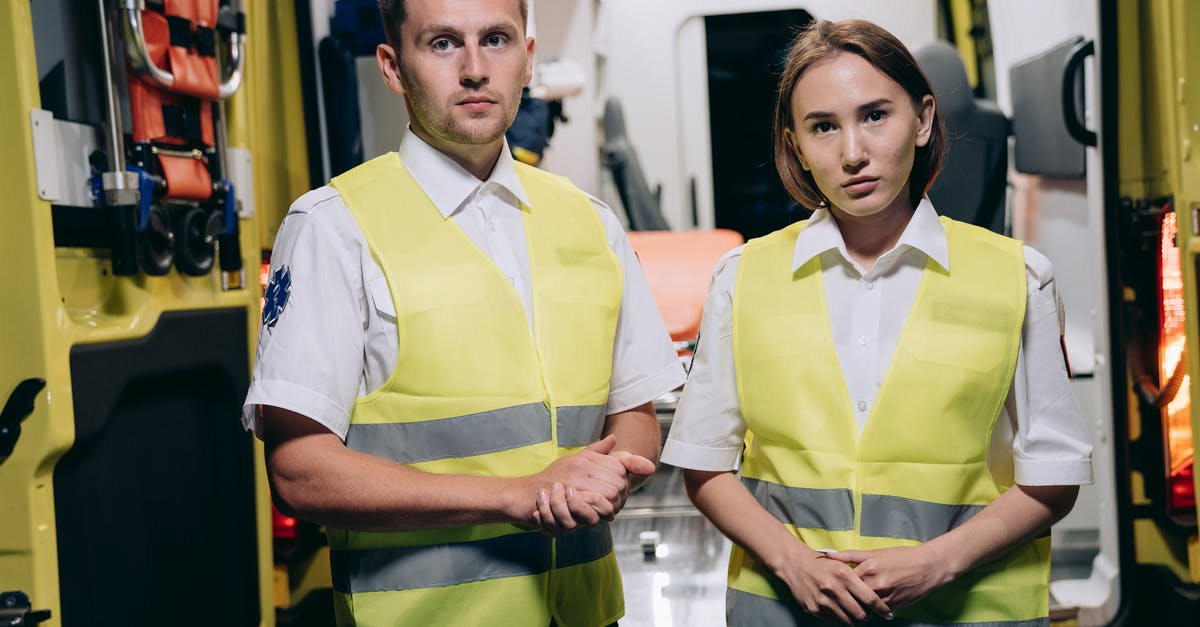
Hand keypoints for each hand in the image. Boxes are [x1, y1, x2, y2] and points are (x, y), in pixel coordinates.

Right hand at [524, 436, 629, 535]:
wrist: (525, 494)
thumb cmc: (551, 479)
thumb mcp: (574, 461)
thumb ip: (596, 452)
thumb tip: (614, 439)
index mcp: (585, 458)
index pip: (619, 466)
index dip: (623, 480)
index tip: (617, 490)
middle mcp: (580, 466)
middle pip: (618, 482)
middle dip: (620, 497)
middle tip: (614, 505)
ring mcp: (574, 482)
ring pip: (609, 496)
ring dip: (611, 508)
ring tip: (607, 512)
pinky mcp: (567, 500)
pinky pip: (594, 508)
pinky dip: (598, 515)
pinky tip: (596, 517)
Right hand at [774, 549, 891, 624]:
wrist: (795, 564)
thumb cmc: (821, 564)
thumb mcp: (842, 564)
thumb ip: (859, 578)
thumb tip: (876, 596)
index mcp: (844, 574)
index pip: (870, 598)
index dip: (881, 608)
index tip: (886, 612)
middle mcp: (834, 588)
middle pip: (861, 614)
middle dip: (868, 616)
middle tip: (868, 613)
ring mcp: (824, 600)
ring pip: (849, 621)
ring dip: (855, 620)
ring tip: (855, 614)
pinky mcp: (815, 608)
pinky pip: (835, 622)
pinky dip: (841, 620)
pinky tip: (842, 612)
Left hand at [826, 545, 955, 611]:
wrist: (929, 567)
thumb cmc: (902, 557)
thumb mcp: (875, 552)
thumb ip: (849, 556)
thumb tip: (828, 555)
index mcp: (868, 569)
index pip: (844, 580)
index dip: (836, 583)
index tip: (832, 583)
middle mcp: (876, 585)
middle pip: (852, 596)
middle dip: (845, 597)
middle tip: (838, 595)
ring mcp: (885, 598)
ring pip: (863, 607)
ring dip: (858, 605)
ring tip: (853, 601)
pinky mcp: (894, 607)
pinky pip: (876, 612)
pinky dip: (871, 609)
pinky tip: (869, 604)